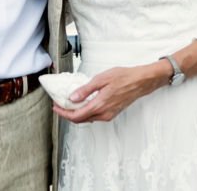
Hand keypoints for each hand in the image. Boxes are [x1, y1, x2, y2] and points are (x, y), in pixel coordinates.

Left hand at [52, 62, 170, 123]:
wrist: (141, 82)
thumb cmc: (124, 77)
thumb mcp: (102, 79)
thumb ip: (86, 89)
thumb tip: (72, 97)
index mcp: (99, 105)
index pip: (76, 115)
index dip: (63, 113)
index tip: (56, 107)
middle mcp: (103, 114)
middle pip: (80, 119)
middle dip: (68, 114)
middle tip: (60, 106)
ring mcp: (108, 115)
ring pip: (87, 119)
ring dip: (76, 114)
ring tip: (69, 104)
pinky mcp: (112, 113)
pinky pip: (95, 116)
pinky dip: (86, 112)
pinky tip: (83, 104)